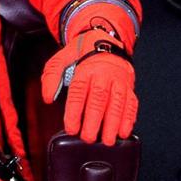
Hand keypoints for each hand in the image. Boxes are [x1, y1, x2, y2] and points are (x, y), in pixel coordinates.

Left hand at [42, 30, 137, 145]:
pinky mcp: (129, 87)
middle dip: (94, 121)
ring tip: (108, 140)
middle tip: (89, 138)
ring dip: (114, 124)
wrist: (106, 40)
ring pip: (118, 103)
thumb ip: (51, 77)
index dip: (75, 112)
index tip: (71, 128)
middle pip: (100, 99)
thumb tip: (48, 97)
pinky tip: (123, 132)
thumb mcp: (61, 59)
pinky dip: (129, 119)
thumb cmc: (82, 53)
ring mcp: (119, 81)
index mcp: (86, 68)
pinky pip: (132, 103)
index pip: (79, 92)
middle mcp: (104, 74)